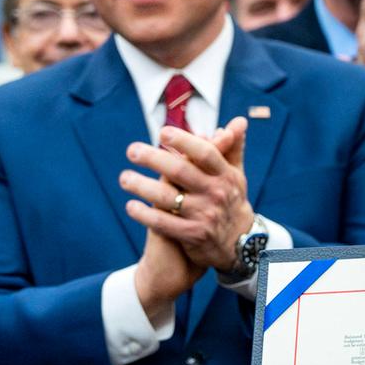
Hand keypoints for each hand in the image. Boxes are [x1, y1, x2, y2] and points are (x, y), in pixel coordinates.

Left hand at [122, 118, 253, 309]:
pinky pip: (163, 224)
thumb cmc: (232, 200)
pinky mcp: (192, 235)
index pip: (205, 153)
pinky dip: (145, 215)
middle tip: (132, 150)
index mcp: (225, 174)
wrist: (240, 243)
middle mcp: (215, 193)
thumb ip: (232, 147)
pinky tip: (131, 206)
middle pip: (181, 171)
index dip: (184, 141)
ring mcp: (203, 215)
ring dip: (142, 187)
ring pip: (167, 198)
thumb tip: (239, 120)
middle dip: (154, 159)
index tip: (162, 132)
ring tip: (124, 178)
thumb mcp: (236, 174)